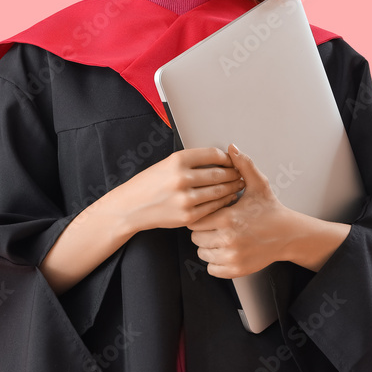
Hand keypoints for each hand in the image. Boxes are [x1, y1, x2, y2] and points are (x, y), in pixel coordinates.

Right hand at [108, 147, 244, 233]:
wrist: (131, 207)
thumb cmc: (148, 184)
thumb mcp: (166, 164)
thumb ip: (190, 161)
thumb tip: (219, 160)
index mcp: (177, 160)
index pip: (212, 155)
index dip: (227, 157)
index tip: (232, 159)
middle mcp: (182, 178)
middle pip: (219, 173)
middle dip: (234, 173)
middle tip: (241, 173)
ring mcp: (185, 198)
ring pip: (218, 191)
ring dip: (232, 187)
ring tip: (239, 184)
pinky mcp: (187, 216)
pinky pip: (213, 207)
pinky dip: (224, 202)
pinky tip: (228, 198)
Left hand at [187, 143, 296, 278]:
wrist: (289, 234)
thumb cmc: (270, 209)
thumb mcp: (258, 185)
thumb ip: (243, 165)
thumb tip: (232, 148)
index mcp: (228, 218)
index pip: (195, 220)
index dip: (200, 216)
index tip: (209, 214)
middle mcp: (228, 239)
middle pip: (196, 238)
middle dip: (202, 231)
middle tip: (214, 226)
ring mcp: (232, 257)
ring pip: (202, 254)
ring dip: (207, 246)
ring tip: (220, 237)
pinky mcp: (236, 270)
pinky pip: (212, 269)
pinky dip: (215, 262)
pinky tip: (224, 251)